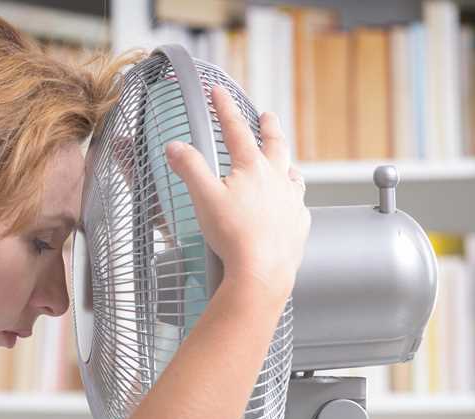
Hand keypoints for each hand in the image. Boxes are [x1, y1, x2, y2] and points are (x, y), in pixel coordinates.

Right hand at [164, 85, 309, 300]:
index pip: (236, 129)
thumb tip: (175, 147)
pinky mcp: (299, 224)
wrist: (262, 271)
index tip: (219, 92)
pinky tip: (289, 206)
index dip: (224, 108)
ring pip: (292, 174)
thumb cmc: (233, 235)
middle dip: (268, 127)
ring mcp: (291, 201)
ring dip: (286, 164)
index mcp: (252, 167)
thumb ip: (190, 168)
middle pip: (275, 144)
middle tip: (268, 116)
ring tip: (285, 163)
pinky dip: (292, 201)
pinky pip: (298, 206)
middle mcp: (277, 178)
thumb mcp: (204, 197)